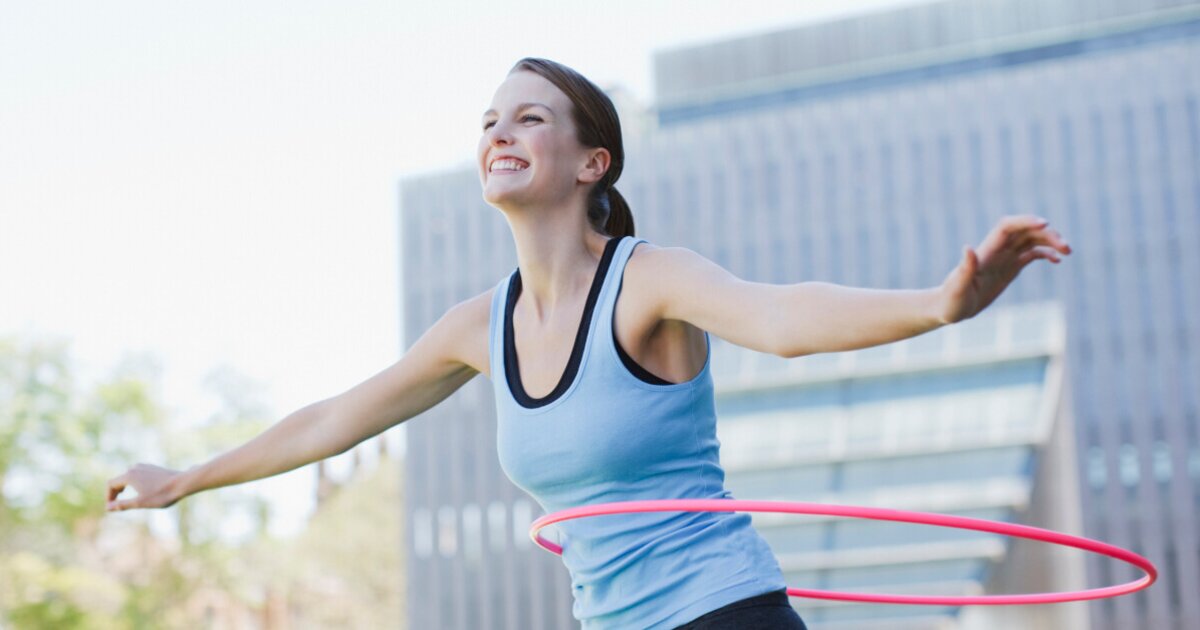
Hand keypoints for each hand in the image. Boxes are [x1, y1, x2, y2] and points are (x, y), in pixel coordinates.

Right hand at [106, 463, 186, 511]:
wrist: (182, 483)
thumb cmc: (161, 494)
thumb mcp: (140, 503)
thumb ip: (122, 505)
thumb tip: (108, 508)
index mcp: (129, 475)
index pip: (111, 484)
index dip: (108, 496)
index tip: (111, 507)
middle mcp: (135, 468)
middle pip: (119, 479)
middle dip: (115, 492)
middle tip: (116, 504)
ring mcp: (145, 466)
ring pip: (128, 476)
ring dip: (124, 486)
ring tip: (125, 497)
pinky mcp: (153, 467)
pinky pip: (138, 474)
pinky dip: (134, 483)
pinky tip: (141, 490)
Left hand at [937, 214, 1070, 323]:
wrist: (948, 309)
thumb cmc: (950, 301)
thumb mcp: (957, 288)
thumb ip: (964, 269)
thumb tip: (968, 248)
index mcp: (986, 252)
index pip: (1007, 227)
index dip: (1025, 221)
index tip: (1046, 224)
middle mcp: (996, 251)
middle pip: (1024, 231)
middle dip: (1046, 234)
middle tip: (1066, 247)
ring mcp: (1004, 259)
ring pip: (1031, 240)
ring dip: (1050, 241)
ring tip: (1067, 252)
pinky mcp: (1009, 269)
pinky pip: (1030, 254)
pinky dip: (1045, 253)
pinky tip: (1057, 260)